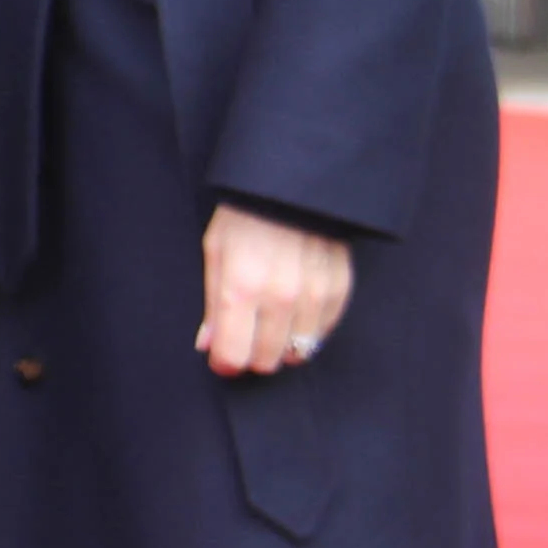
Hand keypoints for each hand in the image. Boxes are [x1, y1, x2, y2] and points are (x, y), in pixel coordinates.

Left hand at [199, 201, 352, 377]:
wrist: (294, 185)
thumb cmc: (246, 215)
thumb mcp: (216, 251)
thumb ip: (213, 303)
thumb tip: (208, 345)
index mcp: (241, 288)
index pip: (233, 355)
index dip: (224, 362)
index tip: (221, 357)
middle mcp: (280, 297)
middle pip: (266, 360)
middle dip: (251, 356)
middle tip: (246, 338)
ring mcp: (313, 295)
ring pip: (297, 352)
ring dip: (282, 346)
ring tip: (271, 325)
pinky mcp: (338, 290)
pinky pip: (322, 333)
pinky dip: (307, 331)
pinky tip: (295, 313)